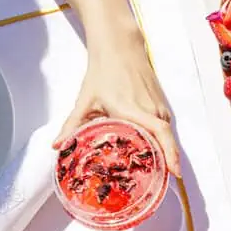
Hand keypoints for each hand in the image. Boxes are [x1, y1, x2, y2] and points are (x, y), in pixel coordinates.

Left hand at [56, 26, 181, 173]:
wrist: (119, 46)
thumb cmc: (102, 72)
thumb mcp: (86, 100)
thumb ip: (72, 125)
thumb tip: (57, 146)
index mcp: (133, 110)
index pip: (161, 135)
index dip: (170, 155)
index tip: (174, 173)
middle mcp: (151, 110)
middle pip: (167, 141)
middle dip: (167, 163)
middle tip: (159, 183)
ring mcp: (159, 106)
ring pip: (168, 135)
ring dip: (166, 152)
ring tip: (158, 173)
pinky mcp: (161, 103)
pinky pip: (165, 127)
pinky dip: (164, 141)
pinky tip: (155, 152)